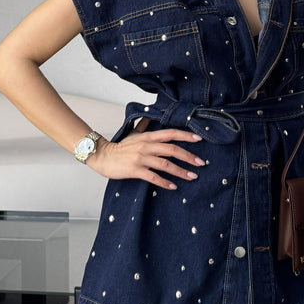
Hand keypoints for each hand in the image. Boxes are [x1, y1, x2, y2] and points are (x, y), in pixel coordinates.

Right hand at [87, 122, 204, 189]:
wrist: (102, 156)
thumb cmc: (119, 147)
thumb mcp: (133, 134)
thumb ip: (143, 127)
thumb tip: (150, 117)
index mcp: (148, 137)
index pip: (170, 134)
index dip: (185, 136)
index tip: (199, 139)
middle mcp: (146, 146)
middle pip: (172, 150)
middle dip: (188, 156)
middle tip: (201, 163)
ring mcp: (141, 158)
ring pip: (166, 164)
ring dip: (181, 171)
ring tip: (192, 176)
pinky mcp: (135, 170)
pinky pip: (153, 177)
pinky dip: (164, 183)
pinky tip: (173, 187)